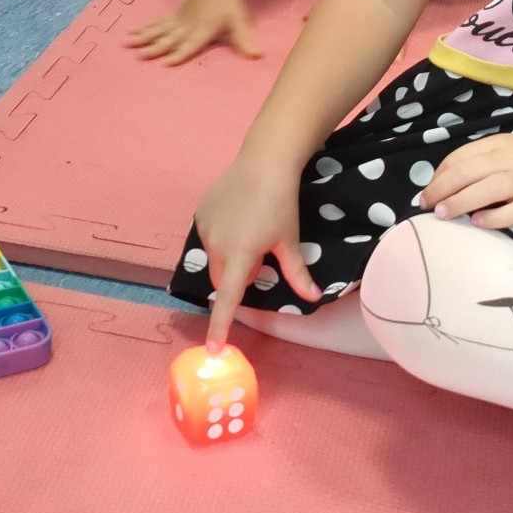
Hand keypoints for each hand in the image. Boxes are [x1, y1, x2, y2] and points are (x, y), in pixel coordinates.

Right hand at [129, 0, 259, 65]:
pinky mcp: (174, 16)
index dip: (179, 54)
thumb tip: (258, 55)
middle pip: (168, 39)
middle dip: (154, 48)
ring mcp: (178, 21)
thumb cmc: (228, 5)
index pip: (189, 45)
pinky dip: (144, 28)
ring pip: (158, 31)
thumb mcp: (239, 22)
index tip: (166, 62)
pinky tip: (132, 32)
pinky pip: (157, 24)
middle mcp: (187, 27)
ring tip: (127, 43)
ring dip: (143, 38)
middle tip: (139, 55)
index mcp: (202, 31)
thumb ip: (245, 40)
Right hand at [197, 157, 320, 350]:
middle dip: (237, 278)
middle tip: (260, 259)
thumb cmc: (281, 203)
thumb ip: (298, 273)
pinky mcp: (200, 212)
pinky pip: (208, 236)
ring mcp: (205, 228)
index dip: (220, 326)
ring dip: (228, 257)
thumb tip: (312, 298)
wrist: (264, 162)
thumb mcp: (290, 240)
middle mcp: (216, 245)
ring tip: (250, 232)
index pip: (228, 299)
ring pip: (214, 257)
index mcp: (240, 256)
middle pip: (222, 278)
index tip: (213, 350)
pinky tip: (238, 218)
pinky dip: (221, 237)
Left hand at [419, 134, 512, 229]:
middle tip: (426, 204)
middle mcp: (511, 159)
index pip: (460, 157)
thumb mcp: (512, 151)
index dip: (440, 174)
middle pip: (467, 172)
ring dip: (459, 202)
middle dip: (441, 189)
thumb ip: (484, 161)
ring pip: (486, 190)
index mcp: (500, 144)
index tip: (429, 191)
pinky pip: (512, 211)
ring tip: (442, 214)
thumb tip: (447, 182)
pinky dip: (492, 217)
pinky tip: (477, 223)